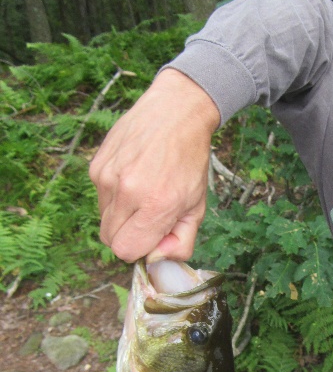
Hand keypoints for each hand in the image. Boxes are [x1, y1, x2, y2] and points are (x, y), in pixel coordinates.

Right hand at [89, 68, 220, 262]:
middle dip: (129, 237)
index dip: (139, 250)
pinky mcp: (96, 166)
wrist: (175, 113)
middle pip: (110, 240)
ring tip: (143, 193)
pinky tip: (133, 177)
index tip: (153, 237)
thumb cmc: (189, 162)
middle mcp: (127, 192)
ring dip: (121, 217)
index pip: (126, 251)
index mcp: (156, 205)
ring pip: (103, 220)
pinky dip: (114, 197)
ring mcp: (107, 177)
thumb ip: (181, 242)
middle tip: (149, 218)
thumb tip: (156, 258)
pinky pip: (99, 198)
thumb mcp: (197, 207)